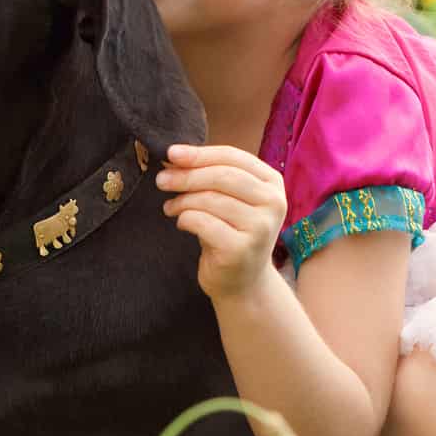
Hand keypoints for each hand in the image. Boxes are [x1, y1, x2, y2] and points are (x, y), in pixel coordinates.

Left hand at [156, 144, 285, 303]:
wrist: (242, 282)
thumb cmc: (231, 232)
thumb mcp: (229, 199)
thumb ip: (210, 175)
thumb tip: (174, 156)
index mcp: (272, 183)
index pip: (233, 157)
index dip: (200, 154)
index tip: (171, 153)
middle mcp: (273, 203)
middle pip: (222, 176)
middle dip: (187, 175)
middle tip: (162, 180)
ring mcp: (260, 227)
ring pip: (210, 199)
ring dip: (182, 200)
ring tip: (171, 206)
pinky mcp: (241, 248)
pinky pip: (202, 222)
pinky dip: (185, 219)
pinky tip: (182, 223)